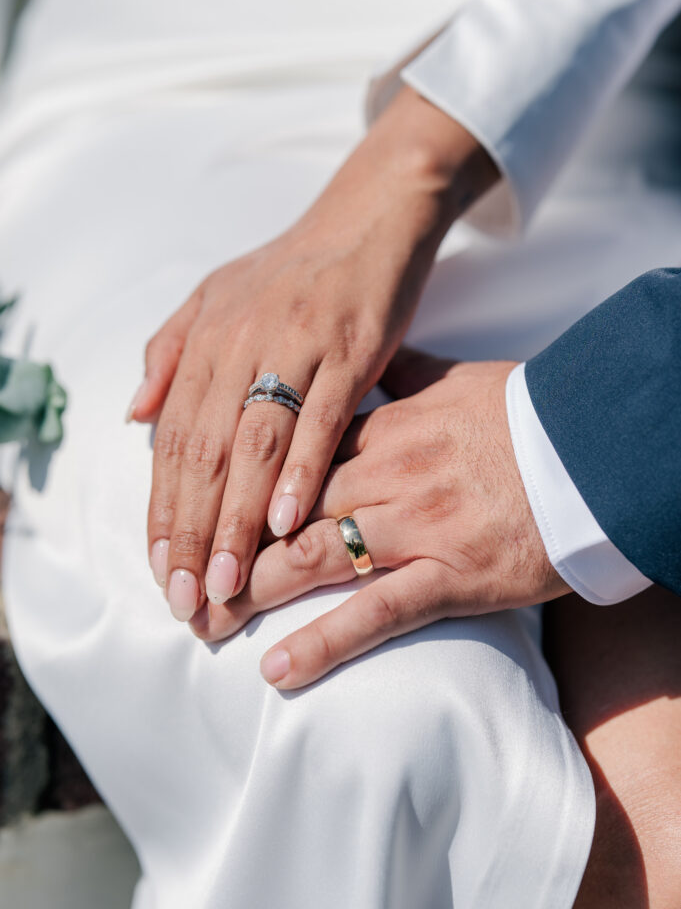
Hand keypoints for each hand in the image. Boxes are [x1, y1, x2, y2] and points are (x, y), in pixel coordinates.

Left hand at [127, 87, 497, 621]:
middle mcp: (240, 344)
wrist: (368, 219)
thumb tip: (134, 417)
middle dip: (192, 533)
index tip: (161, 569)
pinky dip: (301, 470)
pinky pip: (321, 418)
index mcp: (206, 340)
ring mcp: (295, 346)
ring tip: (228, 582)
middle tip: (189, 600)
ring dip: (235, 520)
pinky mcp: (350, 348)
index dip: (163, 510)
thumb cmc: (293, 269)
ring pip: (254, 446)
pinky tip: (284, 521)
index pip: (173, 441)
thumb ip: (170, 354)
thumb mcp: (215, 297)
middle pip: (204, 454)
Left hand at [188, 350, 569, 687]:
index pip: (290, 461)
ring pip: (313, 560)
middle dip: (226, 550)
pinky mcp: (452, 576)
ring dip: (253, 595)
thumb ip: (404, 372)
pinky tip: (278, 668)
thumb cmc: (524, 412)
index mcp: (383, 430)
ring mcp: (416, 527)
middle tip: (182, 583)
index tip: (200, 516)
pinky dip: (324, 641)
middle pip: (284, 515)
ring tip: (207, 625)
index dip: (239, 492)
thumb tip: (373, 356)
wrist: (591, 446)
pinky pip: (377, 612)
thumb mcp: (456, 378)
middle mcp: (386, 477)